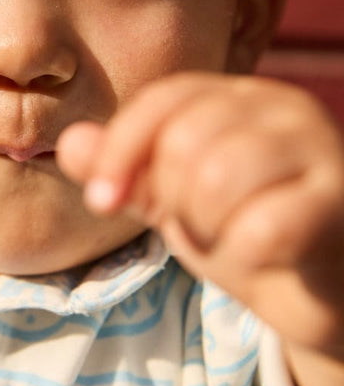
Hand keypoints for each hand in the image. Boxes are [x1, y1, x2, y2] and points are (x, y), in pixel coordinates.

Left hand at [57, 72, 343, 358]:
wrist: (322, 288)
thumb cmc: (245, 230)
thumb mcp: (172, 199)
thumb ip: (125, 170)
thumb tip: (69, 143)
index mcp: (239, 97)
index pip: (163, 100)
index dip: (121, 149)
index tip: (101, 201)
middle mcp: (283, 107)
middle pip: (184, 141)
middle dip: (173, 202)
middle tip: (202, 226)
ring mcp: (319, 149)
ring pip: (216, 178)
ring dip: (208, 228)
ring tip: (232, 238)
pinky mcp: (339, 201)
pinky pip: (263, 227)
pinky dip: (245, 255)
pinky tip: (266, 256)